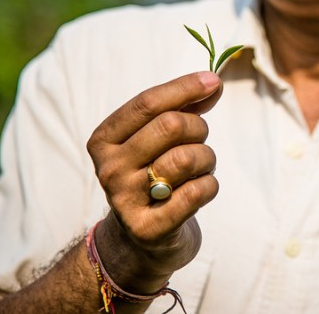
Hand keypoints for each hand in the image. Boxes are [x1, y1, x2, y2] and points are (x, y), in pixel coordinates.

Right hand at [85, 71, 221, 292]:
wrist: (142, 239)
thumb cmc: (155, 175)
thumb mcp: (159, 139)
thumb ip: (183, 107)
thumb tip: (213, 83)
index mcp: (104, 140)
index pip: (147, 103)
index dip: (184, 88)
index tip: (214, 81)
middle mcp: (108, 168)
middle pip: (170, 126)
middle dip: (198, 129)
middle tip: (199, 141)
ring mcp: (125, 200)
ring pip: (186, 158)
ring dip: (206, 159)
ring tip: (200, 168)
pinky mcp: (148, 229)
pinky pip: (197, 192)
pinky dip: (210, 185)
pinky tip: (201, 189)